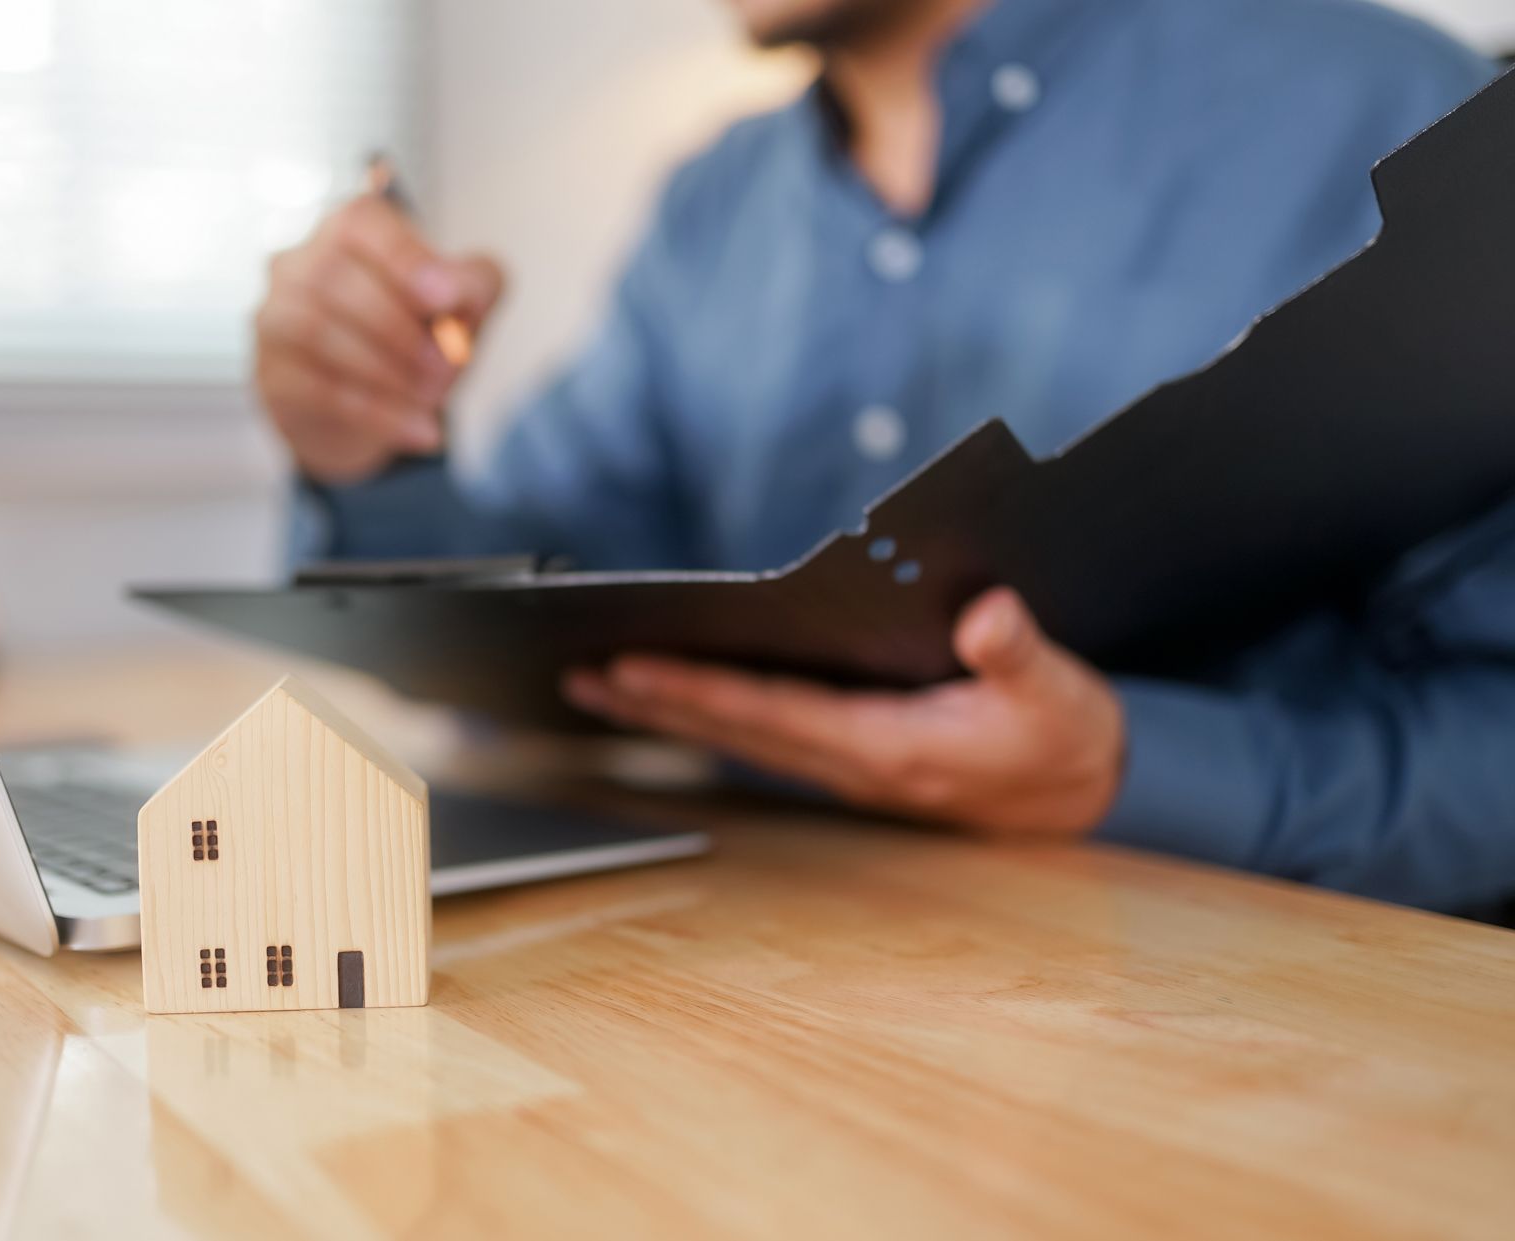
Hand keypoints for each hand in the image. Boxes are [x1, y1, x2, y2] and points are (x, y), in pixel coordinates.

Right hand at [255, 194, 504, 484]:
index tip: (446, 300)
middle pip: (332, 278)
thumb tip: (453, 293)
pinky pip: (315, 390)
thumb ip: (473, 285)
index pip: (360, 222)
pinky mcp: (272, 375)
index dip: (403, 258)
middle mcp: (298, 263)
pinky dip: (376, 413)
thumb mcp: (464, 306)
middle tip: (448, 368)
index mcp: (347, 229)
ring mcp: (274, 318)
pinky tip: (420, 430)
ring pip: (313, 331)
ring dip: (383, 370)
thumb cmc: (418, 335)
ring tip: (434, 398)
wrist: (375, 409)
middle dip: (398, 328)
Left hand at [562, 587, 1124, 837]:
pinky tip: (675, 701)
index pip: (770, 712)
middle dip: (653, 705)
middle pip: (731, 731)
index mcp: (887, 746)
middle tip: (577, 677)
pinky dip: (710, 717)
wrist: (1082, 797)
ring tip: (600, 689)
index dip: (697, 689)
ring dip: (668, 716)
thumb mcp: (1058, 693)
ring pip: (737, 739)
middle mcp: (850, 763)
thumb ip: (1019, 654)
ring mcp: (845, 767)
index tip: (631, 668)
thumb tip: (984, 616)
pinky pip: (762, 737)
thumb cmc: (1063, 740)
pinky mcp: (850, 758)